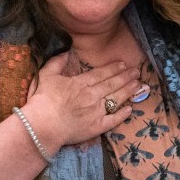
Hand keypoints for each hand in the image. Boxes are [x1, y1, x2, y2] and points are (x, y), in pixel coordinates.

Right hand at [20, 54, 138, 150]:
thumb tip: (67, 52)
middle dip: (126, 77)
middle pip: (112, 85)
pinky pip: (113, 120)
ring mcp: (96, 112)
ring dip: (128, 92)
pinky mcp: (96, 127)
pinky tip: (130, 109)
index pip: (101, 74)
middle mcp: (91, 96)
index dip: (113, 69)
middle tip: (136, 72)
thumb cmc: (42, 101)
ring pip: (116, 99)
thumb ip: (57, 62)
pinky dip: (123, 115)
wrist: (42, 126)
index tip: (123, 65)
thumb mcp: (46, 76)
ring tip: (137, 85)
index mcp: (80, 83)